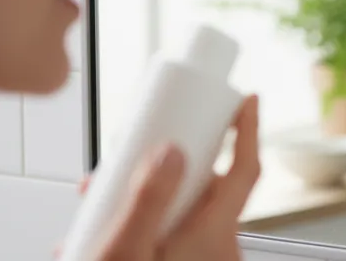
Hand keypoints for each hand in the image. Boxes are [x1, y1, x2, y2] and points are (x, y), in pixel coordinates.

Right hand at [63, 95, 261, 260]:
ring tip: (96, 213)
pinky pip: (176, 242)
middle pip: (206, 189)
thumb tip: (173, 150)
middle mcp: (221, 251)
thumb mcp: (125, 249)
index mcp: (214, 236)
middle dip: (168, 169)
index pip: (247, 169)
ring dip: (147, 205)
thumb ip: (150, 197)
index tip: (247, 100)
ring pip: (185, 217)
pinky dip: (146, 233)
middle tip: (130, 161)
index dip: (249, 130)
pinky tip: (101, 243)